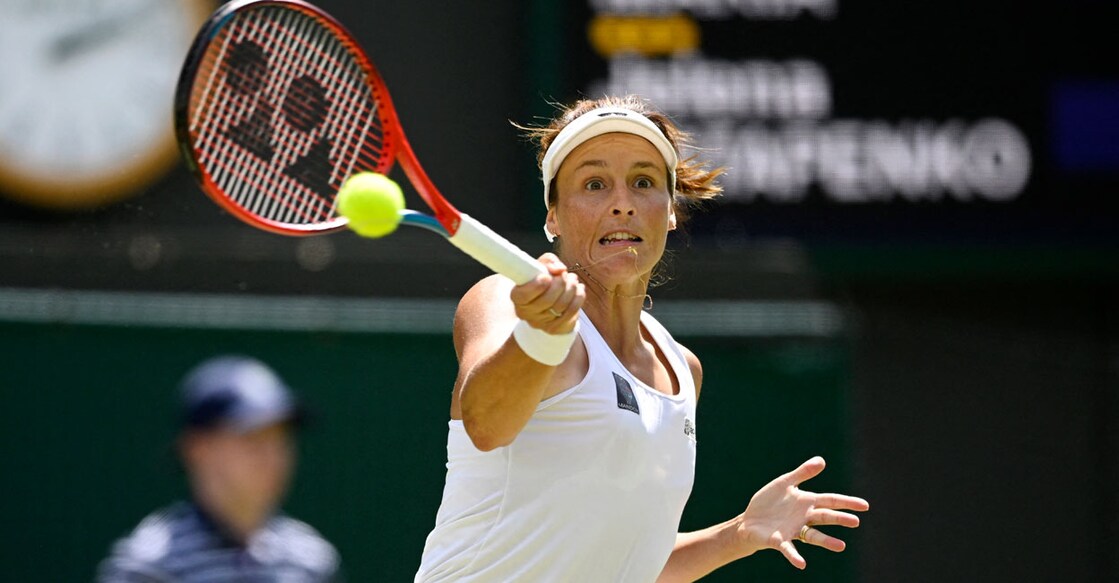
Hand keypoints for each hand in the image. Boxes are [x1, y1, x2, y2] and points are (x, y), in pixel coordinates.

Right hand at [510, 253, 584, 333]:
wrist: (549, 304)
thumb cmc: (543, 280)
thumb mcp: (542, 266)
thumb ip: (548, 261)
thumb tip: (560, 268)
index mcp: (517, 296)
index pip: (524, 295)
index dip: (537, 286)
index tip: (547, 277)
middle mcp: (525, 312)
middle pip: (547, 300)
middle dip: (561, 283)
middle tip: (565, 274)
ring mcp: (539, 323)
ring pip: (561, 305)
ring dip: (572, 288)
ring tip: (573, 279)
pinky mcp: (554, 328)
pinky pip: (572, 312)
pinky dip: (578, 297)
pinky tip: (578, 290)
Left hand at [736, 456, 868, 569]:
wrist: (749, 520)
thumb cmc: (769, 502)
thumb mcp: (785, 483)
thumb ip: (802, 473)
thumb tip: (822, 460)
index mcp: (806, 502)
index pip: (830, 501)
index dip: (847, 503)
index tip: (865, 506)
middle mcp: (803, 518)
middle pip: (824, 517)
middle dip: (839, 518)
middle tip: (855, 521)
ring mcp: (792, 530)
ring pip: (813, 536)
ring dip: (826, 541)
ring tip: (841, 546)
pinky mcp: (779, 541)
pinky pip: (788, 549)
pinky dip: (794, 556)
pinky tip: (801, 564)